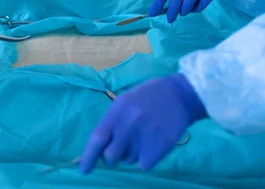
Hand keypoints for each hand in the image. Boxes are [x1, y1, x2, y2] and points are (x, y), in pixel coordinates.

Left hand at [81, 74, 205, 172]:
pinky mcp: (159, 147)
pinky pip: (143, 164)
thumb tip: (99, 149)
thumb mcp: (126, 102)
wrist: (180, 95)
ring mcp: (145, 136)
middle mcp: (129, 123)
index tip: (84, 169)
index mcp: (119, 109)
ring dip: (132, 153)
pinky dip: (146, 157)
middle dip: (113, 156)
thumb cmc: (149, 97)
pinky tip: (153, 141)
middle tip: (123, 145)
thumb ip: (113, 122)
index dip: (88, 156)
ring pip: (128, 160)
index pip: (98, 138)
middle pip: (111, 156)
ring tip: (144, 135)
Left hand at [150, 0, 228, 22]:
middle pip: (176, 0)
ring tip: (186, 9)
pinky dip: (196, 9)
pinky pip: (199, 7)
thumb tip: (166, 8)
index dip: (158, 3)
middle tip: (170, 19)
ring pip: (187, 5)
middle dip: (171, 12)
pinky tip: (197, 3)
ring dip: (185, 11)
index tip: (152, 14)